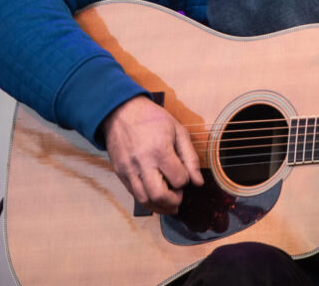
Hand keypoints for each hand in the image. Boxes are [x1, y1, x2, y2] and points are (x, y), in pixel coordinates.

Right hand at [101, 95, 203, 213]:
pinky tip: (155, 196)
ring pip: (144, 200)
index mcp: (160, 150)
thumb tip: (198, 182)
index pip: (178, 179)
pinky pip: (133, 194)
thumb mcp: (178, 130)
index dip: (185, 181)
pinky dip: (146, 200)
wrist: (121, 112)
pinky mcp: (120, 173)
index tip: (185, 176)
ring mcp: (129, 170)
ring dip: (159, 206)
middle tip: (179, 197)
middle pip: (159, 196)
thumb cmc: (152, 118)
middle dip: (173, 202)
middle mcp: (142, 163)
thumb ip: (190, 157)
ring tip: (169, 202)